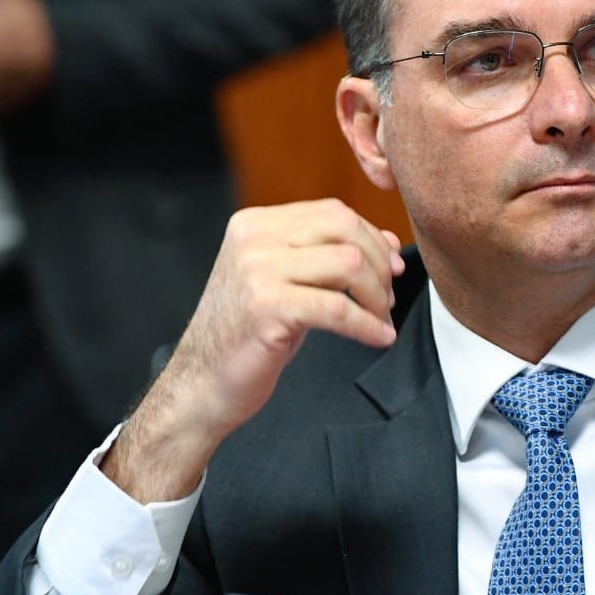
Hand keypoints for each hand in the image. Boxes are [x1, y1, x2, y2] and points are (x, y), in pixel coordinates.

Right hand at [103, 200, 405, 501]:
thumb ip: (329, 255)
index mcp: (255, 223)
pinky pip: (338, 309)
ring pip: (348, 263)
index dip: (372, 238)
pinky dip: (368, 325)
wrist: (202, 383)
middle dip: (378, 264)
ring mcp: (257, 270)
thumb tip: (389, 241)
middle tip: (388, 297)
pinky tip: (379, 337)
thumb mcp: (289, 283)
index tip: (391, 268)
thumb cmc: (248, 333)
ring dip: (377, 296)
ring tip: (381, 319)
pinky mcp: (267, 307)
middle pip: (344, 230)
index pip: (333, 212)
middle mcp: (253, 238)